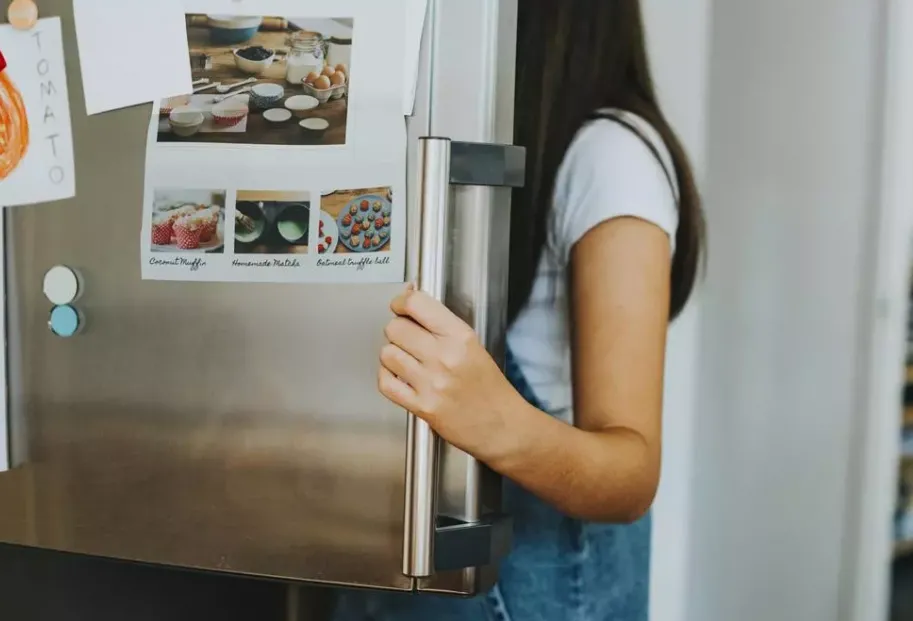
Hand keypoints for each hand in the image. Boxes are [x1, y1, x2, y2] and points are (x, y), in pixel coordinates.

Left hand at [378, 286, 521, 460]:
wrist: (502, 426)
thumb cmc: (490, 388)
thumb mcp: (474, 345)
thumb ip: (442, 326)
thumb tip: (411, 303)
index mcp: (460, 337)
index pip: (416, 304)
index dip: (401, 301)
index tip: (400, 305)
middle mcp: (445, 357)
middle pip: (395, 328)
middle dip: (397, 330)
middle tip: (406, 337)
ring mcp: (432, 383)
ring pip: (387, 353)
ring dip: (392, 354)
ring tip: (405, 359)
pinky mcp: (422, 406)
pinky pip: (386, 383)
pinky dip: (387, 377)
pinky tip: (398, 376)